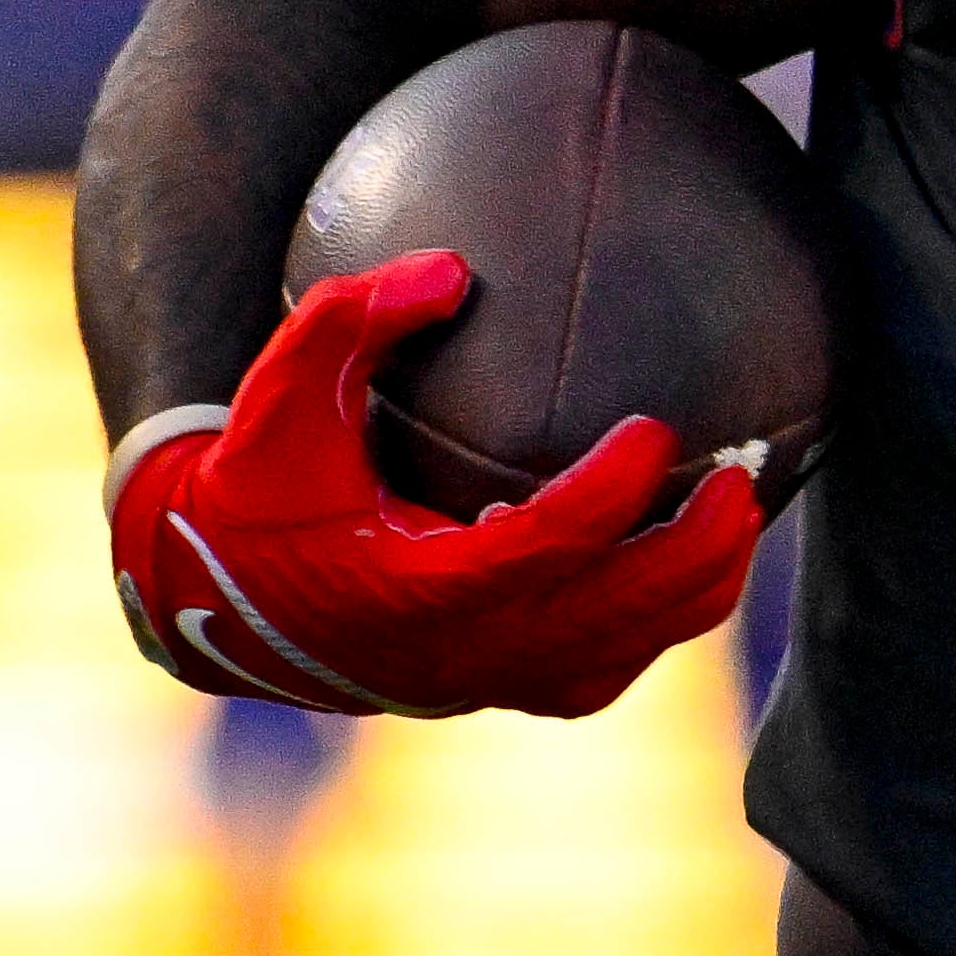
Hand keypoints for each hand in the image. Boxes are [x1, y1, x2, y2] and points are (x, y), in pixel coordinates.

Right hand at [107, 253, 764, 718]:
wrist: (211, 596)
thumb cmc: (254, 481)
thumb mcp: (278, 392)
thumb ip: (351, 317)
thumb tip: (449, 267)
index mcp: (410, 592)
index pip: (537, 550)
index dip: (605, 498)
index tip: (655, 429)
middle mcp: (458, 653)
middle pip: (613, 617)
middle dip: (693, 553)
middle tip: (743, 479)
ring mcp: (485, 681)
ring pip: (622, 653)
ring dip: (693, 590)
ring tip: (743, 514)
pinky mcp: (499, 687)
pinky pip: (603, 668)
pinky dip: (657, 619)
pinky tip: (695, 552)